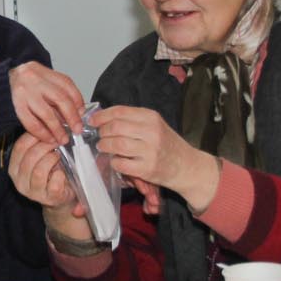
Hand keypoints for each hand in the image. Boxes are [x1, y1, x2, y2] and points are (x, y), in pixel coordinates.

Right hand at [7, 133, 89, 238]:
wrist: (60, 198)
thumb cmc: (50, 172)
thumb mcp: (40, 157)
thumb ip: (38, 143)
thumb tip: (45, 121)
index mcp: (14, 168)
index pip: (19, 147)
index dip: (35, 136)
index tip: (48, 131)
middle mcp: (19, 181)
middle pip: (29, 157)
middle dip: (46, 146)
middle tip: (58, 142)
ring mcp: (33, 192)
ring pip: (39, 170)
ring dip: (52, 159)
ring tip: (59, 156)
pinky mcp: (49, 199)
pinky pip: (54, 183)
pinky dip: (60, 175)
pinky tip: (63, 172)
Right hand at [8, 62, 86, 145]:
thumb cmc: (19, 86)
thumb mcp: (37, 81)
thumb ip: (54, 91)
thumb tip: (76, 111)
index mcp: (41, 70)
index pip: (66, 84)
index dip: (77, 100)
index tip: (81, 113)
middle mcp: (33, 78)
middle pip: (61, 98)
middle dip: (72, 117)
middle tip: (77, 129)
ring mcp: (23, 92)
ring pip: (47, 113)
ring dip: (57, 128)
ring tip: (62, 138)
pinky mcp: (15, 106)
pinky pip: (32, 123)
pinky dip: (42, 133)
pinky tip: (47, 139)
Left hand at [91, 105, 218, 209]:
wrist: (187, 166)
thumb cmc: (167, 145)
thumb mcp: (155, 125)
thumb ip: (133, 120)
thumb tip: (103, 118)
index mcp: (152, 117)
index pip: (120, 111)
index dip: (102, 115)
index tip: (93, 120)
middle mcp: (151, 132)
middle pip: (115, 127)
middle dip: (102, 132)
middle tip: (100, 136)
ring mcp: (149, 151)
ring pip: (116, 144)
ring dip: (105, 146)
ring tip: (104, 147)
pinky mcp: (147, 169)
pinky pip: (120, 164)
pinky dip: (113, 162)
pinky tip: (116, 161)